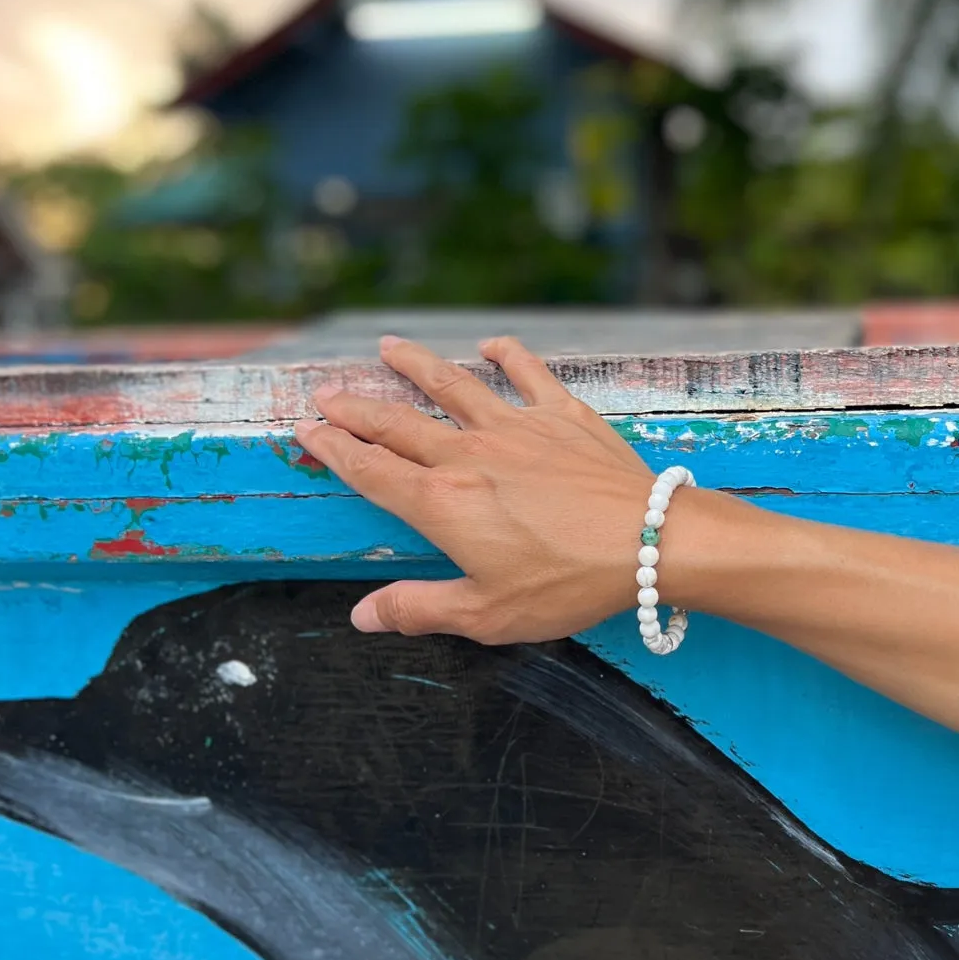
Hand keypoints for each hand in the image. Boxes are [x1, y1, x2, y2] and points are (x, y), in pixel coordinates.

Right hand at [294, 335, 663, 642]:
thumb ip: (418, 608)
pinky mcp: (562, 416)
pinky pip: (528, 373)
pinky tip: (492, 344)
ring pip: (452, 386)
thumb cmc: (568, 584)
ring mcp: (516, 428)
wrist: (650, 543)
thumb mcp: (486, 613)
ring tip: (388, 346)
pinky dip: (508, 355)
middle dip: (356, 407)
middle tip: (326, 393)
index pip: (372, 470)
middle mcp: (468, 455)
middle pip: (398, 423)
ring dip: (416, 365)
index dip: (334, 450)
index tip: (308, 432)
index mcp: (442, 503)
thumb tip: (361, 615)